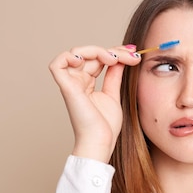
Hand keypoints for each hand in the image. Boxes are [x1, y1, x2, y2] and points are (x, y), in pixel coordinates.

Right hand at [49, 45, 140, 162]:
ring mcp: (71, 84)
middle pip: (91, 53)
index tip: (134, 54)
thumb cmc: (106, 125)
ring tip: (114, 59)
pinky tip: (91, 59)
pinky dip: (70, 56)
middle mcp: (77, 81)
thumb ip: (114, 75)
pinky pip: (58, 64)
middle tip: (132, 56)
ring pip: (77, 53)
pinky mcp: (68, 88)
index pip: (98, 58)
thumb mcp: (114, 93)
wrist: (102, 141)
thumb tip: (120, 58)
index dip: (115, 52)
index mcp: (87, 82)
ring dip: (98, 50)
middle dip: (113, 51)